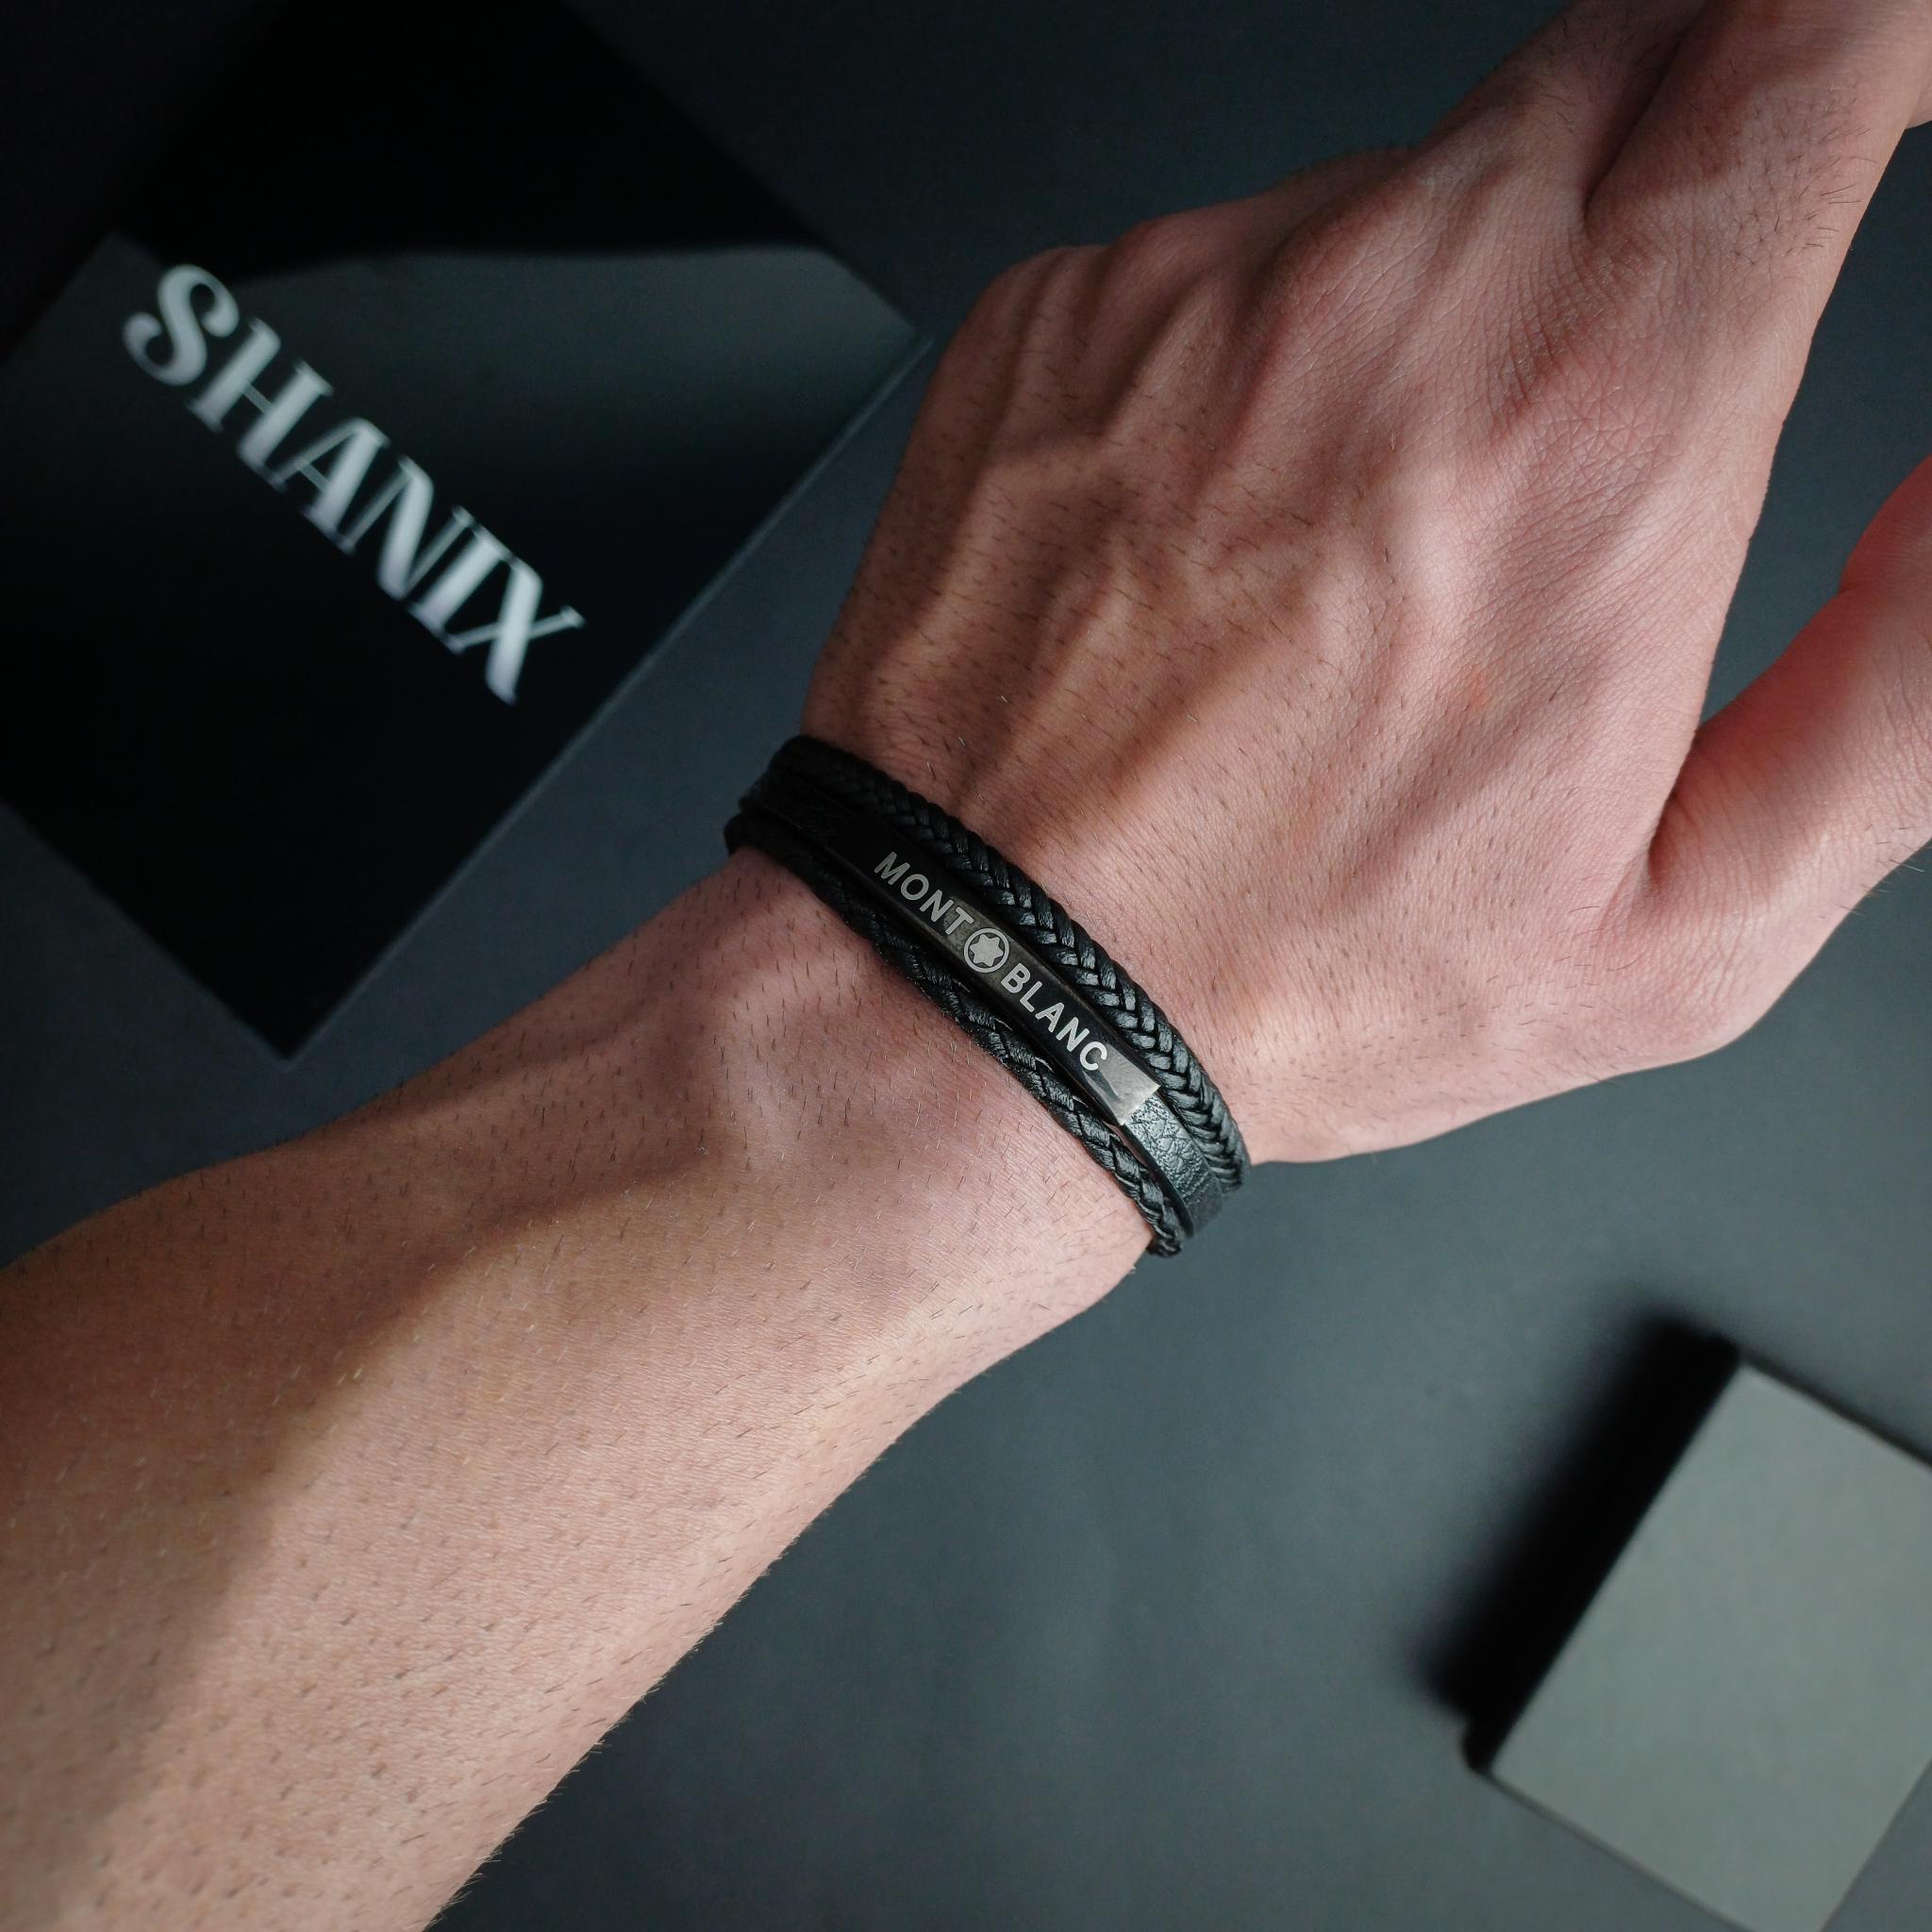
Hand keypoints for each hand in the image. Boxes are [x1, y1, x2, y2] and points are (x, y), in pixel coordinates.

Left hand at [807, 0, 1931, 1163]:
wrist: (982, 978)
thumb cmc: (1283, 970)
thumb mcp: (1680, 932)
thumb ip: (1903, 697)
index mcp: (1597, 434)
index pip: (1814, 50)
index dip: (1864, 37)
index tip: (1866, 82)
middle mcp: (1399, 305)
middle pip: (1631, 52)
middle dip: (1683, 143)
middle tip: (1619, 363)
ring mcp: (1208, 285)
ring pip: (1417, 173)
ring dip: (1453, 291)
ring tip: (1383, 535)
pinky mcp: (1070, 301)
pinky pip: (1234, 252)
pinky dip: (1272, 347)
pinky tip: (1232, 532)